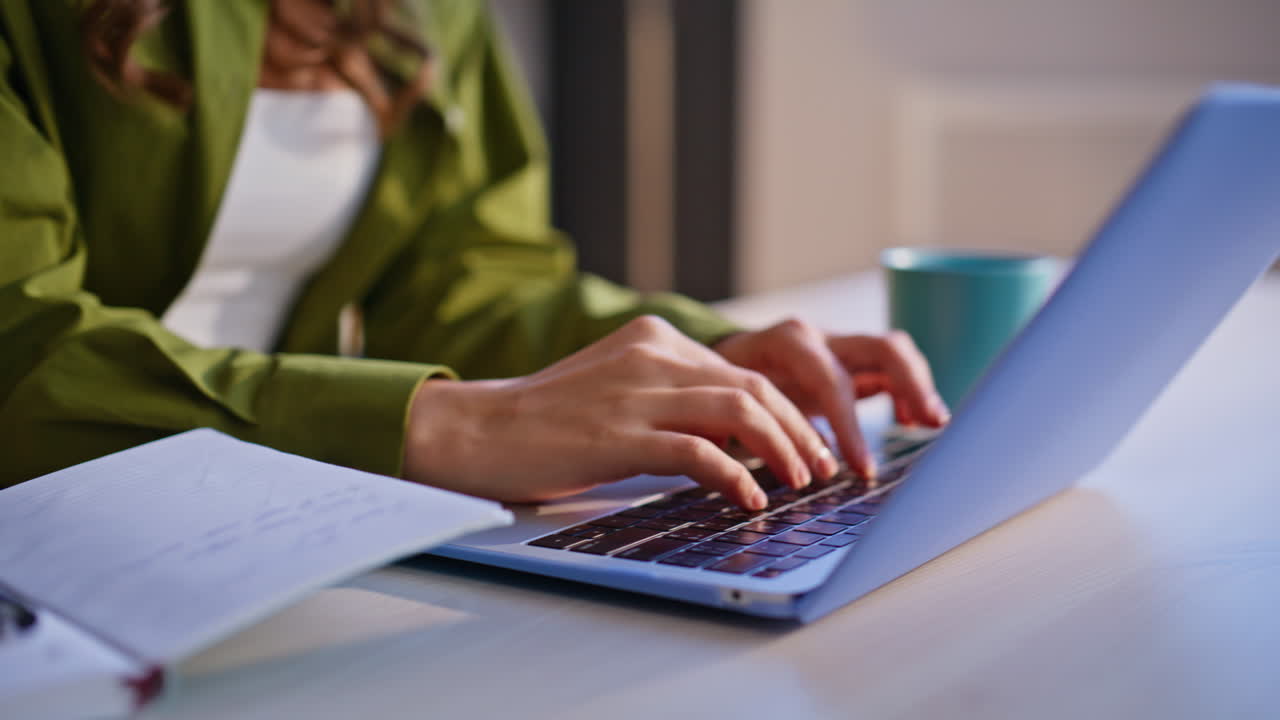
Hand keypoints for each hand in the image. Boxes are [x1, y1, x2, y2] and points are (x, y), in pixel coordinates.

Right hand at [401, 316, 839, 509]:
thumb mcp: (615, 390)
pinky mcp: (619, 435)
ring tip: (801, 483)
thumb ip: (669, 398)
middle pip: (753, 385)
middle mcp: (652, 355)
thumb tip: (730, 437)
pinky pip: (698, 450)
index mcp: (653, 340)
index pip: (742, 370)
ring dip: (781, 449)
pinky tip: (750, 498)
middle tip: (821, 469)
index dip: (786, 411)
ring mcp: (636, 393)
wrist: (475, 429)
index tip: (808, 445)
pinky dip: (735, 476)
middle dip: (799, 430)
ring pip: (738, 409)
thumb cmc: (543, 420)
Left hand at [712, 319, 948, 477]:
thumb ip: (752, 424)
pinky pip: (890, 369)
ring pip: (894, 353)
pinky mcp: (848, 359)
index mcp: (787, 342)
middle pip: (882, 347)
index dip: (849, 426)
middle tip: (932, 425)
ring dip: (919, 387)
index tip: (861, 469)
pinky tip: (911, 422)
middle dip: (912, 385)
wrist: (713, 361)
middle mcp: (819, 336)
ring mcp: (837, 344)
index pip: (832, 380)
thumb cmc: (719, 388)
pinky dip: (906, 392)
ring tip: (932, 424)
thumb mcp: (727, 403)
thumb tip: (779, 467)